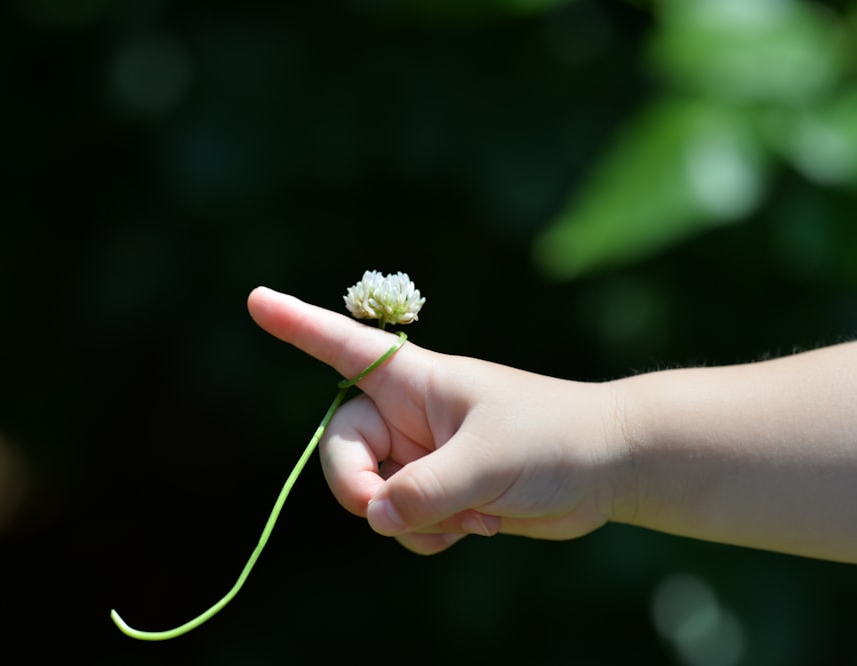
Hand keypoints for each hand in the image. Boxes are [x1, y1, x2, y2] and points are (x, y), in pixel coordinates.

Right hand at [247, 287, 625, 554]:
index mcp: (415, 381)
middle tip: (385, 511)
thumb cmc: (555, 440)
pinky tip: (477, 526)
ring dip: (408, 521)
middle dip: (358, 489)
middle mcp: (407, 416)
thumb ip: (426, 490)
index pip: (346, 346)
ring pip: (371, 497)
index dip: (297, 324)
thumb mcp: (489, 462)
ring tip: (470, 517)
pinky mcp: (438, 492)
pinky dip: (427, 535)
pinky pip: (400, 522)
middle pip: (341, 450)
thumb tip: (374, 516)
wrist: (607, 468)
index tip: (255, 299)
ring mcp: (420, 456)